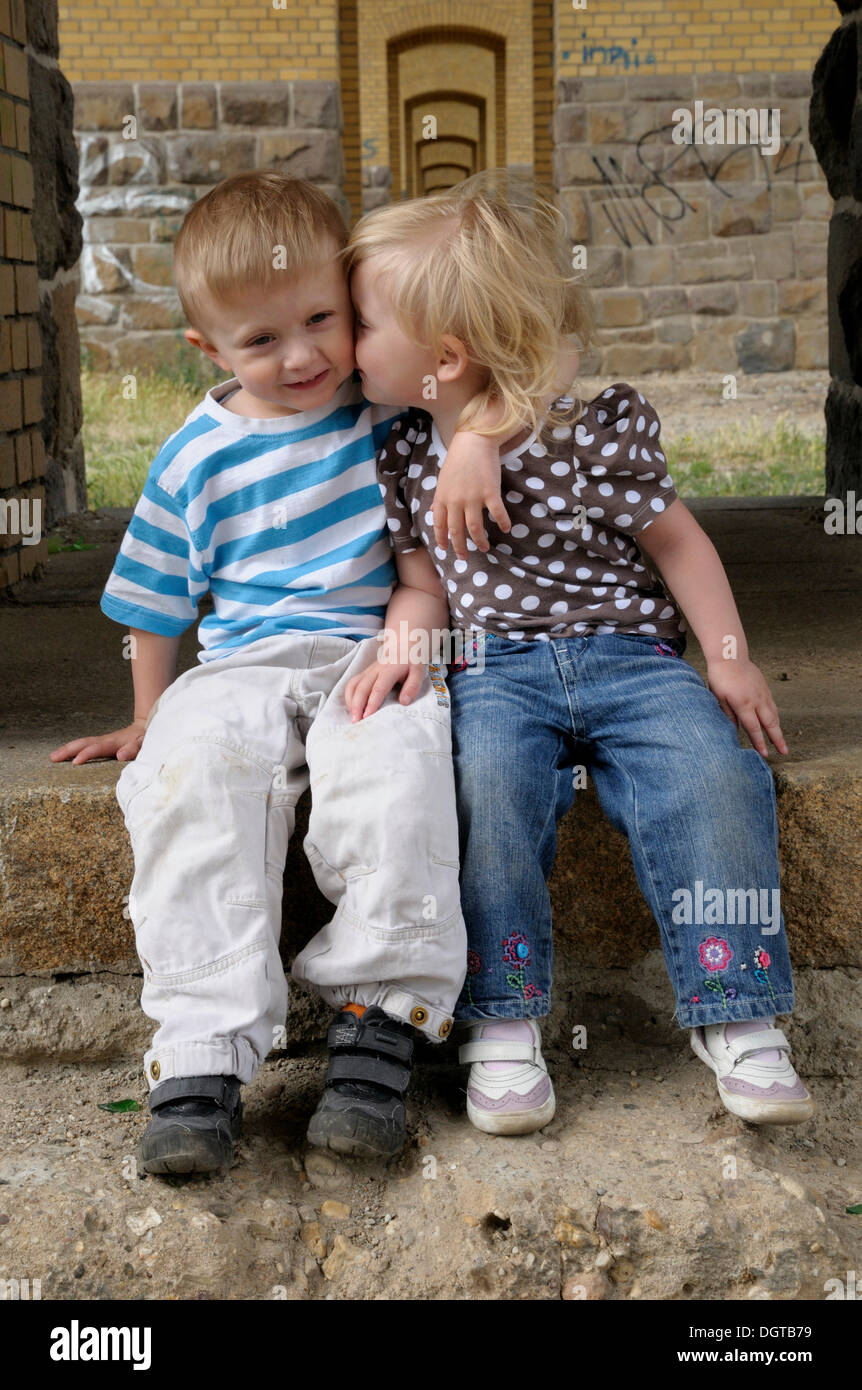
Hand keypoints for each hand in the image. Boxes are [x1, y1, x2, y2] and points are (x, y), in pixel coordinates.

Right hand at [50, 719, 148, 764]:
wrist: (151, 725)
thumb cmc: (149, 737)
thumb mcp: (146, 743)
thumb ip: (134, 748)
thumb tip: (120, 755)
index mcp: (117, 742)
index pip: (99, 748)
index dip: (87, 754)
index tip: (75, 762)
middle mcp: (108, 740)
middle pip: (85, 743)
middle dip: (69, 750)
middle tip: (53, 757)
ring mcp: (106, 741)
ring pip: (84, 743)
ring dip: (68, 749)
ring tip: (53, 756)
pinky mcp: (105, 743)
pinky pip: (88, 746)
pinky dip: (75, 749)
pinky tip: (67, 755)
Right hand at [345, 659, 426, 720]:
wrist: (405, 643)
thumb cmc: (412, 660)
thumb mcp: (419, 671)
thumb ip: (412, 686)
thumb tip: (404, 702)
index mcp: (389, 670)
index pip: (378, 688)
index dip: (371, 703)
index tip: (367, 717)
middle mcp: (375, 670)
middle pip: (362, 688)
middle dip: (357, 706)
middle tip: (356, 722)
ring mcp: (368, 671)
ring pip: (353, 685)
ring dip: (350, 701)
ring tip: (353, 717)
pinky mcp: (365, 672)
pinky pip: (352, 683)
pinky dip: (349, 696)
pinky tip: (351, 707)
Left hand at [433, 434, 509, 558]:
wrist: (474, 441)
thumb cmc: (458, 459)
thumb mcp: (443, 479)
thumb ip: (439, 497)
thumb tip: (433, 510)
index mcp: (443, 497)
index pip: (439, 524)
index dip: (442, 539)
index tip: (445, 549)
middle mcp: (456, 501)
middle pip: (457, 531)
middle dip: (460, 547)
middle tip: (464, 557)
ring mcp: (473, 497)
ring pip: (475, 528)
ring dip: (480, 541)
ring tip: (485, 548)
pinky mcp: (490, 492)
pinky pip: (497, 513)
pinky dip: (503, 523)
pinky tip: (506, 529)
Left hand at [705, 658, 787, 756]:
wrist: (730, 656)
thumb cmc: (720, 677)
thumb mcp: (719, 698)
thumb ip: (728, 715)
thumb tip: (734, 730)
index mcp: (743, 704)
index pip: (754, 728)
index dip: (759, 742)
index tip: (765, 754)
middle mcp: (756, 700)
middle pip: (770, 723)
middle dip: (778, 739)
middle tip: (785, 752)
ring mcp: (763, 693)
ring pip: (774, 714)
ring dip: (778, 729)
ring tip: (781, 742)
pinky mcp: (765, 688)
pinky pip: (772, 705)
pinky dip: (775, 716)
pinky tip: (775, 723)